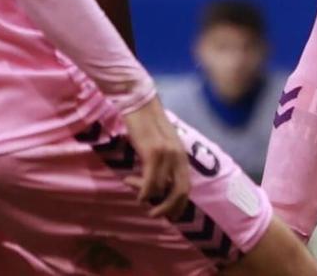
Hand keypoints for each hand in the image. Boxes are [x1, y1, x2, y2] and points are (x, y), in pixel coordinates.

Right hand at [120, 98, 191, 216]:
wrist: (139, 101)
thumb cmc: (147, 123)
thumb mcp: (161, 143)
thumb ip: (164, 162)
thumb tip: (158, 185)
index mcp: (182, 155)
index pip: (187, 188)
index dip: (179, 205)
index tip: (169, 216)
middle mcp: (178, 156)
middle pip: (180, 192)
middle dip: (168, 209)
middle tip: (153, 214)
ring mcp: (167, 154)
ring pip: (159, 189)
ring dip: (143, 193)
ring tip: (129, 183)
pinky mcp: (153, 152)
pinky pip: (149, 181)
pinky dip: (140, 189)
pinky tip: (129, 182)